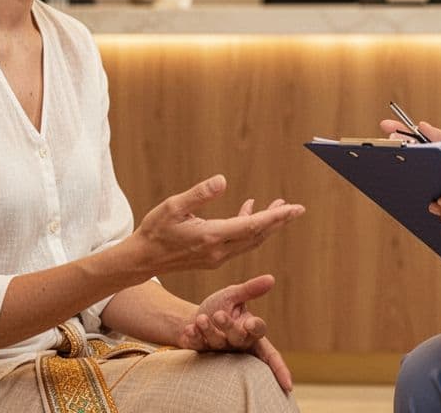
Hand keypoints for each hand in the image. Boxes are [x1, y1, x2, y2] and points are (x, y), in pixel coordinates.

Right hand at [128, 175, 303, 273]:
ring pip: (250, 241)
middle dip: (278, 222)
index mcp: (211, 236)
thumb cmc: (156, 230)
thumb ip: (199, 193)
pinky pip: (239, 243)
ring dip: (266, 225)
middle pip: (257, 235)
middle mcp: (219, 250)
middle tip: (297, 209)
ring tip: (280, 207)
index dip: (276, 216)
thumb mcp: (174, 206)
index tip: (294, 208)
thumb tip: (223, 180)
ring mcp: (217, 257)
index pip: (252, 226)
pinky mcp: (213, 258)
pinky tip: (249, 209)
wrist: (143, 259)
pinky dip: (249, 227)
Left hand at [179, 274, 293, 391]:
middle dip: (229, 327)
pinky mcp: (202, 351)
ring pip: (218, 342)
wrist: (195, 318)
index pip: (259, 330)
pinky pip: (199, 346)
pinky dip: (193, 338)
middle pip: (238, 338)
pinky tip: (189, 330)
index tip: (250, 323)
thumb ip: (250, 289)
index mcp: (249, 327)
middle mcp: (237, 341)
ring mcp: (219, 348)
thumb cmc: (220, 307)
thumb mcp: (233, 295)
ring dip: (208, 330)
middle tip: (218, 315)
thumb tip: (271, 278)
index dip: (256, 329)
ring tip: (200, 318)